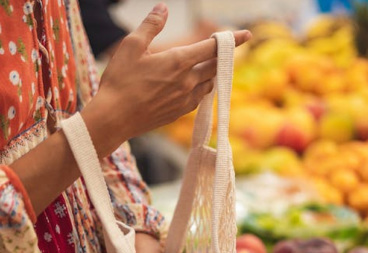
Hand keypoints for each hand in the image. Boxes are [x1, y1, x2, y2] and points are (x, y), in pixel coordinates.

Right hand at [81, 3, 250, 157]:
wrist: (114, 118)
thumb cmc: (119, 81)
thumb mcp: (131, 46)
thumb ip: (151, 25)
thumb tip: (163, 7)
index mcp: (178, 62)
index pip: (212, 48)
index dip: (232, 40)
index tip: (247, 34)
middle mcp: (187, 82)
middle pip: (214, 67)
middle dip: (221, 57)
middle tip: (223, 51)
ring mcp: (184, 100)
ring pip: (209, 85)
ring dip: (212, 75)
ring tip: (209, 68)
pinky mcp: (178, 114)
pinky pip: (198, 99)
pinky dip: (201, 90)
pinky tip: (195, 87)